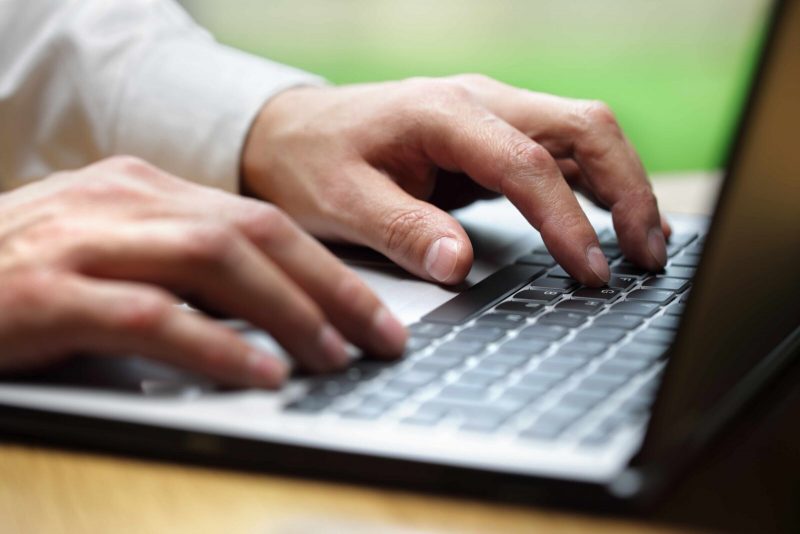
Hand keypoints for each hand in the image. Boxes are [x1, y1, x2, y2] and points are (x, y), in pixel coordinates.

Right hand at [0, 157, 405, 385]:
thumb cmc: (27, 274)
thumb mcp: (118, 253)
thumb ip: (186, 270)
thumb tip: (274, 312)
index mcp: (148, 189)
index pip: (262, 220)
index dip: (328, 269)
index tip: (375, 311)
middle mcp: (125, 200)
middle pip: (255, 234)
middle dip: (330, 288)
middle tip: (381, 337)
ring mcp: (86, 241)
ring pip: (214, 263)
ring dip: (288, 312)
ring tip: (335, 357)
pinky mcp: (49, 293)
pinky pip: (151, 316)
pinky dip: (214, 346)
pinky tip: (260, 373)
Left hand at [242, 75, 670, 286]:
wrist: (290, 134)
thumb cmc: (310, 163)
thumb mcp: (340, 202)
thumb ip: (400, 230)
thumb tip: (459, 266)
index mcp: (441, 112)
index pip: (525, 163)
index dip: (565, 221)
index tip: (587, 272)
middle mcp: (479, 103)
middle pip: (583, 127)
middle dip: (627, 189)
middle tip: (646, 257)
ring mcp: (491, 117)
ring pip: (583, 136)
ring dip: (623, 186)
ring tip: (647, 247)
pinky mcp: (492, 140)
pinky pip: (560, 156)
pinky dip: (596, 188)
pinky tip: (612, 225)